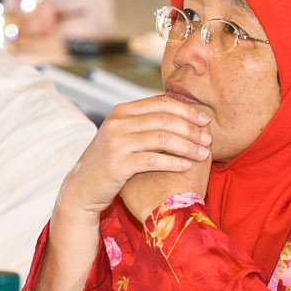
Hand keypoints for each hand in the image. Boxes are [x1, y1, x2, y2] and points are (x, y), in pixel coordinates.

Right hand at [57, 96, 211, 220]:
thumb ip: (145, 123)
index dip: (187, 110)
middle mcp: (117, 122)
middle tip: (209, 139)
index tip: (205, 119)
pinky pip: (153, 160)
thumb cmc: (110, 162)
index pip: (161, 102)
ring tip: (203, 154)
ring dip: (187, 146)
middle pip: (164, 119)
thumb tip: (181, 114)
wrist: (82, 188)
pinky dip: (173, 162)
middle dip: (191, 129)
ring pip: (162, 138)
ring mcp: (116, 142)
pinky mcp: (117, 164)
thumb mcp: (124, 136)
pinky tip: (187, 166)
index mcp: (122, 111)